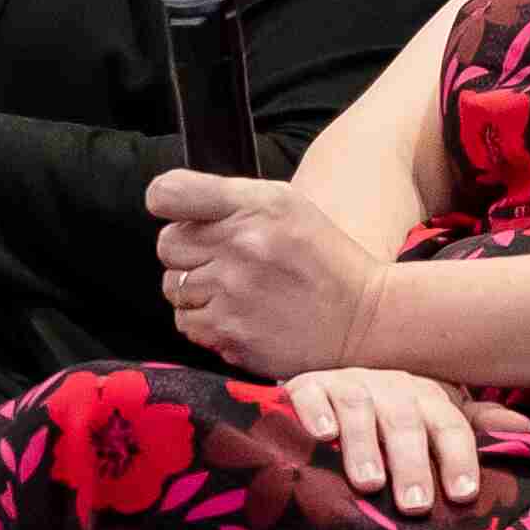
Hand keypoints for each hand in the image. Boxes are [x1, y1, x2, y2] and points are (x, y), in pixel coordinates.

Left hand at [147, 166, 388, 377]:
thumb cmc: (321, 257)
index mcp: (255, 206)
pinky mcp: (231, 335)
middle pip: (166, 245)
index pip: (169, 194)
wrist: (362, 320)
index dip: (166, 204)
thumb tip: (166, 203)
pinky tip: (239, 316)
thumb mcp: (286, 204)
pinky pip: (188, 324)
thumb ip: (229, 199)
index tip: (181, 216)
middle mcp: (241, 246)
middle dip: (187, 253)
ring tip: (235, 292)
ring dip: (196, 292)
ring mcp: (234, 294)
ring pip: (173, 288)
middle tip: (222, 260)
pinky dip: (206, 323)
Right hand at [280, 363, 501, 515]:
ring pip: (359, 409)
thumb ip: (473, 427)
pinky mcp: (307, 387)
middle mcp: (390, 387)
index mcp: (426, 397)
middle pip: (406, 423)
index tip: (463, 494)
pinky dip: (315, 413)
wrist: (331, 386)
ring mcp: (347, 385)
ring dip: (365, 445)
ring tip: (369, 483)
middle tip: (415, 506)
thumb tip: (525, 429)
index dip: (459, 457)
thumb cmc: (391, 415)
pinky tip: (322, 437)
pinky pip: (310, 395)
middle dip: (412, 464)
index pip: (450, 425)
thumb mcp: (433, 419)